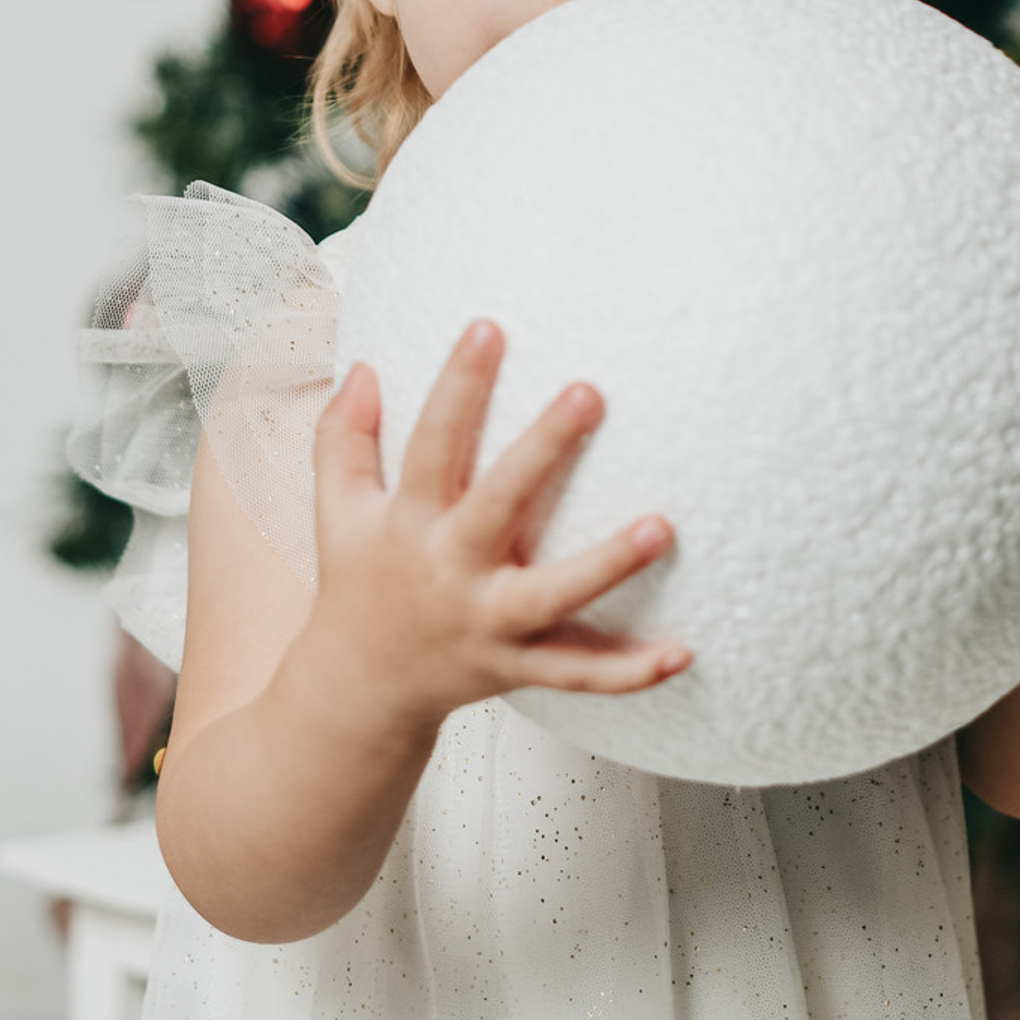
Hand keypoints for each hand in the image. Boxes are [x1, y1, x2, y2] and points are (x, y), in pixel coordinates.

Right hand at [300, 321, 688, 733]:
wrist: (358, 693)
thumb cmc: (359, 585)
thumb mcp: (337, 512)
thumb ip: (342, 438)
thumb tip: (360, 366)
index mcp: (410, 524)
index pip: (432, 443)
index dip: (457, 386)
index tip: (489, 327)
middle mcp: (451, 571)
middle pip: (500, 504)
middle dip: (543, 450)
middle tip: (590, 391)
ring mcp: (488, 626)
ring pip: (553, 597)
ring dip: (608, 565)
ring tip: (663, 526)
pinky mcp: (519, 668)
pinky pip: (579, 672)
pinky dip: (629, 671)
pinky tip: (682, 652)